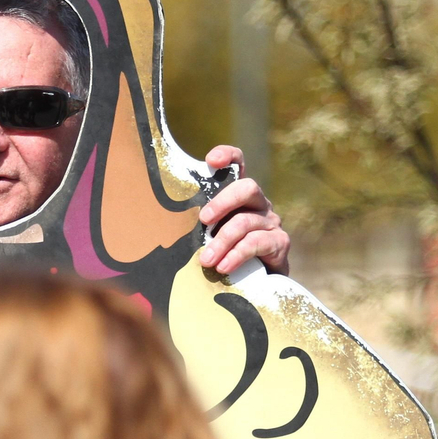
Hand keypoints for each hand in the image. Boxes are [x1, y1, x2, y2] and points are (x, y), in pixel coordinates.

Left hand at [198, 145, 289, 275]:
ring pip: (246, 221)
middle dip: (222, 202)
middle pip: (247, 187)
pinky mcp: (279, 242)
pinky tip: (224, 266)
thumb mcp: (205, 234)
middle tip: (203, 220)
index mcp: (238, 196)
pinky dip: (237, 255)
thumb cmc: (222, 253)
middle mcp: (257, 203)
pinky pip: (258, 243)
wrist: (255, 282)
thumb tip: (158, 224)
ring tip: (206, 260)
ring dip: (223, 241)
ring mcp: (270, 221)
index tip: (211, 160)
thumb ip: (194, 224)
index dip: (228, 156)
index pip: (238, 165)